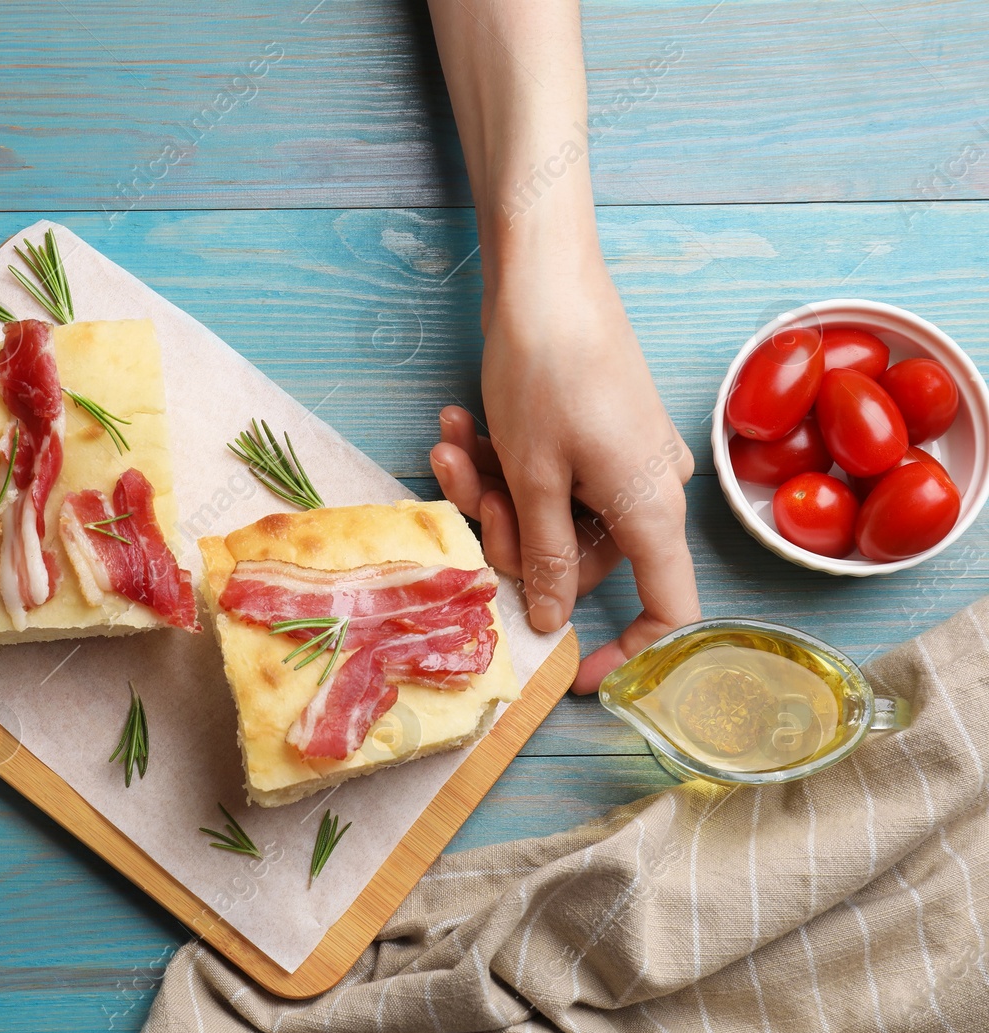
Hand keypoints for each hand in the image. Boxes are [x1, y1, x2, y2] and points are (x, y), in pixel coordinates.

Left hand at [431, 260, 700, 692]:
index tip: (574, 673)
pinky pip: (551, 472)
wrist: (546, 274)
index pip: (668, 609)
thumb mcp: (534, 477)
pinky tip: (459, 425)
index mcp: (651, 510)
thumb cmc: (546, 372)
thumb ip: (544, 555)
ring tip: (449, 442)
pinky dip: (503, 459)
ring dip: (492, 490)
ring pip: (553, 513)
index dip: (627, 651)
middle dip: (510, 534)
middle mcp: (649, 487)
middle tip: (461, 488)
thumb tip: (552, 620)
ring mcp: (624, 456)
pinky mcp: (597, 429)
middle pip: (580, 558)